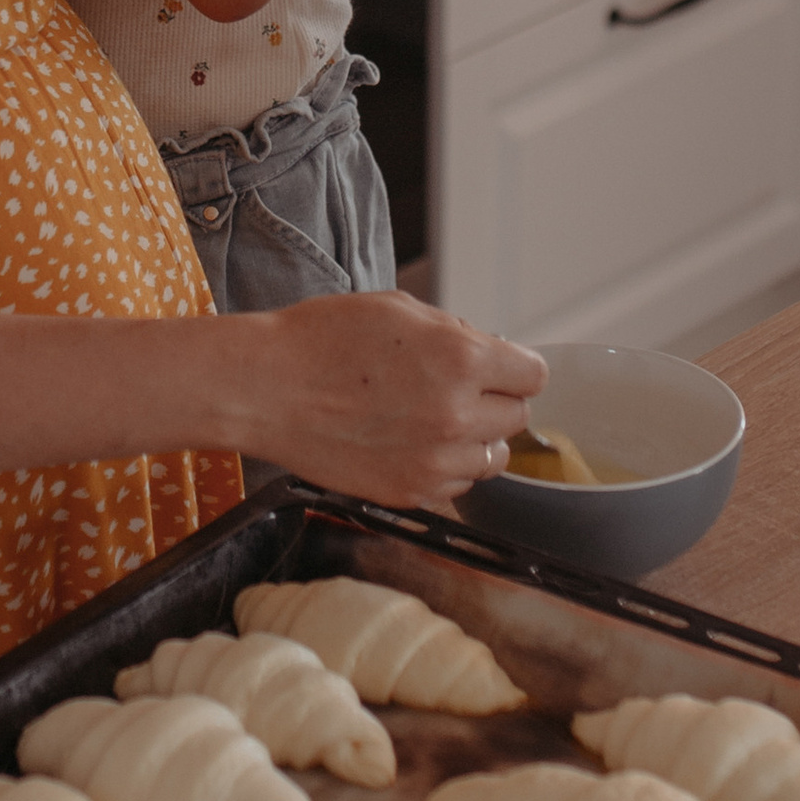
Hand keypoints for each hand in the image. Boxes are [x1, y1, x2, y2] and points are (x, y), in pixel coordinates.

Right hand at [254, 290, 547, 512]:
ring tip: (434, 419)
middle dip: (494, 399)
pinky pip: (456, 485)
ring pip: (492, 458)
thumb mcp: (398, 308)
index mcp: (462, 360)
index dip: (514, 367)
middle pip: (517, 418)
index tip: (498, 368)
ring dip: (475, 438)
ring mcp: (434, 461)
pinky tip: (412, 443)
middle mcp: (457, 415)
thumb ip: (455, 332)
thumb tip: (487, 352)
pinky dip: (444, 466)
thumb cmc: (322, 339)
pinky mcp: (410, 492)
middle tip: (456, 389)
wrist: (266, 389)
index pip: (533, 376)